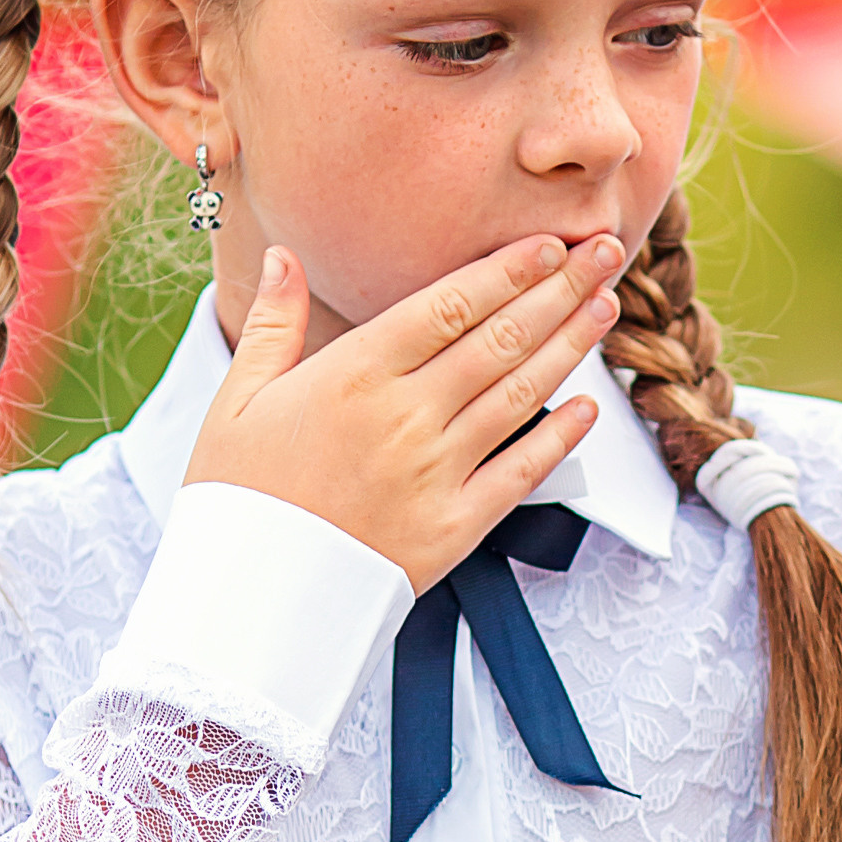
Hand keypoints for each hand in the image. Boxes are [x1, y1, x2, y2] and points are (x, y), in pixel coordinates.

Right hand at [185, 233, 623, 591]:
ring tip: (604, 308)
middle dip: (559, 291)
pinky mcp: (454, 528)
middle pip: (499, 340)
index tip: (548, 244)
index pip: (449, 305)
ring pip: (519, 395)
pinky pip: (519, 474)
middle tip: (605, 253)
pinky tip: (588, 408)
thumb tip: (282, 257)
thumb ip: (272, 324)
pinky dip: (559, 438)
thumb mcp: (236, 401)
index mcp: (352, 376)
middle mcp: (404, 418)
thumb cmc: (239, 498)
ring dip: (569, 348)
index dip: (507, 271)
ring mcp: (435, 473)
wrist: (250, 598)